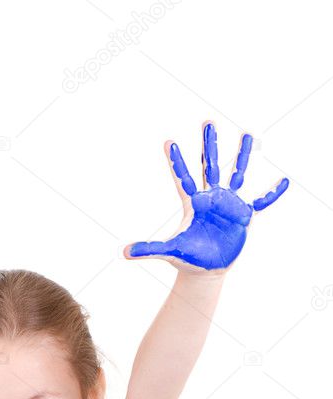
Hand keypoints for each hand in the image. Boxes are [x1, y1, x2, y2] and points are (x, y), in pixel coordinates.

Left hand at [125, 122, 288, 271]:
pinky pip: (261, 202)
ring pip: (236, 174)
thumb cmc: (187, 257)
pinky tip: (284, 181)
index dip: (176, 161)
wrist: (207, 269)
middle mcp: (211, 198)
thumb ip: (147, 249)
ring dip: (241, 155)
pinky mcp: (244, 216)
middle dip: (209, 145)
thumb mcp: (168, 251)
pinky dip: (272, 194)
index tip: (168, 142)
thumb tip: (122, 253)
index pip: (182, 178)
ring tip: (247, 133)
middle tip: (207, 121)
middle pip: (209, 166)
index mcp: (192, 203)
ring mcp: (229, 204)